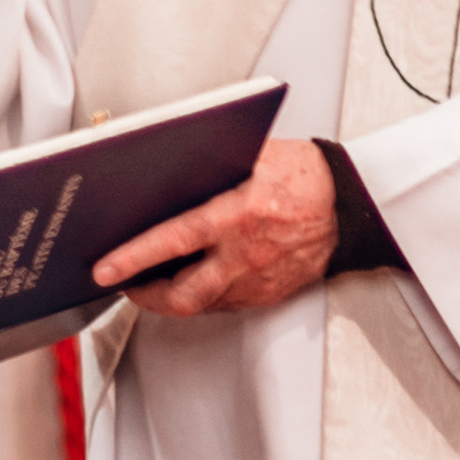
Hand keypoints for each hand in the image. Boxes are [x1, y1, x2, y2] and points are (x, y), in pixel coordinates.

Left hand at [92, 138, 339, 319]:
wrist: (354, 204)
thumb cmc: (307, 175)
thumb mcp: (255, 155)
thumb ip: (209, 165)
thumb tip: (162, 170)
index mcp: (240, 214)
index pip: (174, 240)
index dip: (134, 257)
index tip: (105, 268)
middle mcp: (247, 255)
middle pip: (182, 295)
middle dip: (144, 295)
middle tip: (123, 284)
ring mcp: (259, 281)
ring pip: (202, 304)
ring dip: (171, 296)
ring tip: (152, 281)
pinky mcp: (270, 295)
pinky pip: (226, 303)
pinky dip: (203, 294)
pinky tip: (193, 279)